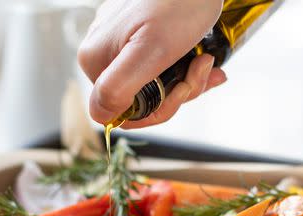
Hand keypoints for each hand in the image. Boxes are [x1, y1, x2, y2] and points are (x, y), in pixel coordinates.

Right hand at [78, 0, 227, 127]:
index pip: (121, 112)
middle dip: (177, 92)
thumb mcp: (150, 51)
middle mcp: (102, 52)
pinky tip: (203, 58)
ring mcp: (121, 42)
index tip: (183, 88)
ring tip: (205, 60)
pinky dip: (185, 67)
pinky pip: (159, 66)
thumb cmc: (180, 3)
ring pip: (153, 84)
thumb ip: (117, 86)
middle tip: (201, 68)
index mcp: (96, 60)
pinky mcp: (138, 34)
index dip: (157, 110)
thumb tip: (99, 116)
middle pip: (140, 99)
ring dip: (186, 80)